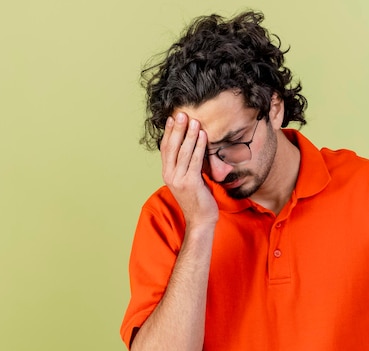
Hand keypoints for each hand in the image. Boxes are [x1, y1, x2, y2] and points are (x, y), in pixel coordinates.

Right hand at [161, 113, 218, 227]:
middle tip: (182, 113)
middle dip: (177, 129)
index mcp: (167, 173)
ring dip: (189, 135)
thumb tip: (192, 148)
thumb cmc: (197, 200)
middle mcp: (170, 175)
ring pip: (184, 152)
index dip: (169, 133)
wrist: (200, 220)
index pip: (166, 149)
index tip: (172, 118)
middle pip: (172, 147)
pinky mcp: (191, 183)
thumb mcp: (188, 180)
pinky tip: (203, 136)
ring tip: (195, 121)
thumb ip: (186, 166)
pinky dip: (199, 146)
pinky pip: (195, 160)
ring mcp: (179, 179)